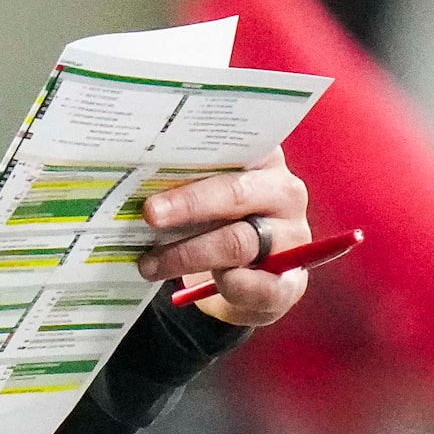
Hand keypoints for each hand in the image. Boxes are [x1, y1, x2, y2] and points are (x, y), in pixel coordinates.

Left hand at [139, 149, 312, 326]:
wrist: (246, 280)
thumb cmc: (217, 225)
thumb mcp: (207, 196)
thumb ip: (188, 182)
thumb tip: (141, 181)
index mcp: (266, 161)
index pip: (235, 147)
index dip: (196, 155)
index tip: (156, 160)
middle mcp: (285, 193)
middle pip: (235, 193)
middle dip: (187, 205)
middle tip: (150, 215)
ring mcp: (292, 238)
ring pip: (237, 242)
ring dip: (187, 255)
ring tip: (150, 264)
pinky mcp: (290, 282)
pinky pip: (261, 285)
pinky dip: (232, 286)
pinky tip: (206, 285)